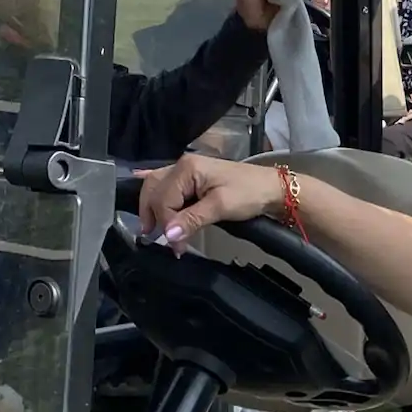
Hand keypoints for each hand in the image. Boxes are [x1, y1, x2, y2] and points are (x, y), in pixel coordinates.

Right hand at [136, 154, 279, 252]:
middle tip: (158, 239)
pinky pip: (166, 183)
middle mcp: (182, 165)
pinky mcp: (192, 178)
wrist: (272, 188)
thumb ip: (192, 219)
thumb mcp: (221, 207)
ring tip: (153, 229)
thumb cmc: (249, 194)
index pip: (164, 199)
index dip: (166, 224)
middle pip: (154, 190)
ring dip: (153, 208)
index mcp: (187, 168)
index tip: (176, 247)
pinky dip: (155, 191)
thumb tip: (168, 234)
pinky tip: (139, 184)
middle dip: (153, 216)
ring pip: (157, 187)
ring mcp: (187, 170)